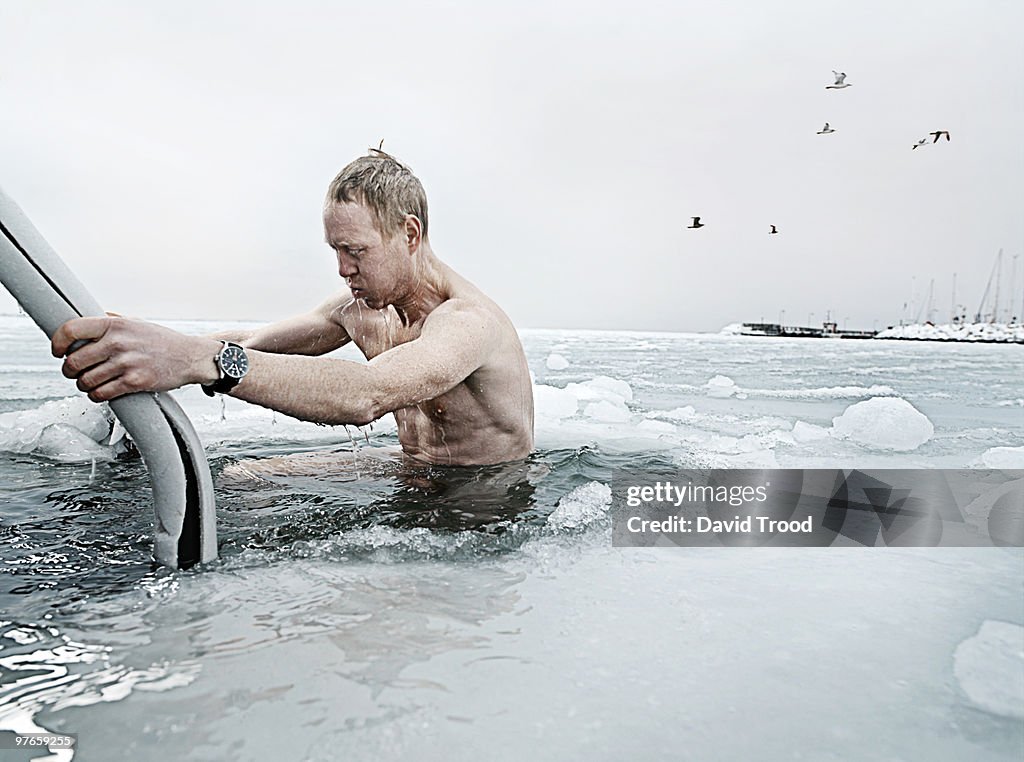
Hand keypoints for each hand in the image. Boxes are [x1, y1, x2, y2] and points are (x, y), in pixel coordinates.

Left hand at [51, 316, 221, 401]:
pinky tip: (101, 391)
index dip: (57, 343)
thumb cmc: (162, 340)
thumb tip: (83, 320)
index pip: (71, 330)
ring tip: (90, 382)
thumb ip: (110, 321)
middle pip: (73, 361)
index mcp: (115, 324)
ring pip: (85, 381)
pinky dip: (96, 395)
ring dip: (83, 385)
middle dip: (69, 370)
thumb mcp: (135, 322)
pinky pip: (101, 394)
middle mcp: (118, 343)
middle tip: (74, 372)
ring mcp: (126, 364)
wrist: (190, 356)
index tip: (57, 351)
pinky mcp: (134, 382)